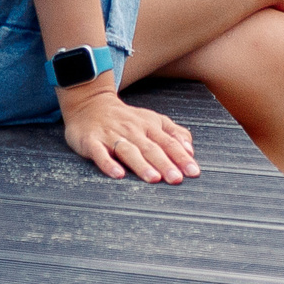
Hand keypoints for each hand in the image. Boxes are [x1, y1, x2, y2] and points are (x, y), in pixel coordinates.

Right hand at [58, 84, 201, 183]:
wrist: (90, 104)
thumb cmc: (127, 119)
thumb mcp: (153, 120)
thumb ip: (173, 133)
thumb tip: (190, 150)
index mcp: (149, 126)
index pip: (168, 143)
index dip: (181, 157)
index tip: (193, 172)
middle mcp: (132, 130)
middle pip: (151, 148)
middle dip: (165, 163)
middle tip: (176, 179)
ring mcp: (111, 135)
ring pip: (129, 151)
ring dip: (141, 165)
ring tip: (153, 178)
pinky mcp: (92, 141)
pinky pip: (100, 153)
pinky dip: (108, 164)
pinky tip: (118, 174)